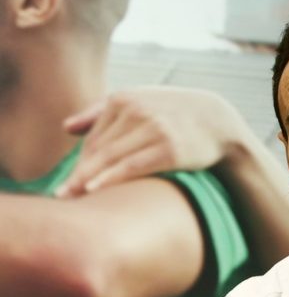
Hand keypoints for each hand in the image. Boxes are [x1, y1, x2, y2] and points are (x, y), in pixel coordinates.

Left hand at [56, 87, 249, 196]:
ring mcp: (154, 129)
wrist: (218, 121)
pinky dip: (111, 178)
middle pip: (98, 149)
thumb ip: (101, 111)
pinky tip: (95, 189)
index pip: (93, 137)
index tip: (67, 185)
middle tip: (62, 196)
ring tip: (72, 198)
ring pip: (111, 158)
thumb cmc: (174, 115)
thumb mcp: (140, 102)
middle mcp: (137, 111)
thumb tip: (66, 128)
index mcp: (124, 99)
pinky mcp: (169, 148)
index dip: (79, 163)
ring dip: (88, 179)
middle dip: (79, 174)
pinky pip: (132, 166)